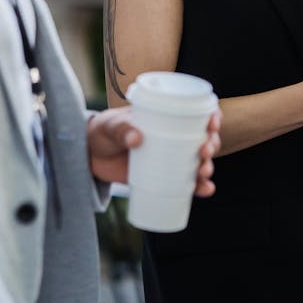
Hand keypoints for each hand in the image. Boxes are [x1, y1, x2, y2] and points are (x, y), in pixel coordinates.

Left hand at [87, 106, 221, 194]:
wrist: (89, 157)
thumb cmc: (103, 132)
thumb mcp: (110, 125)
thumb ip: (121, 128)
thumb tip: (137, 139)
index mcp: (166, 117)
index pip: (197, 113)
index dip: (211, 116)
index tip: (212, 122)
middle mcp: (174, 137)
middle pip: (204, 138)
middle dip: (211, 144)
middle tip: (204, 151)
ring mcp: (170, 159)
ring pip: (199, 162)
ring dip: (208, 167)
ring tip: (203, 173)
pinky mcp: (164, 178)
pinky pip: (187, 184)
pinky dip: (199, 188)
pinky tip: (205, 190)